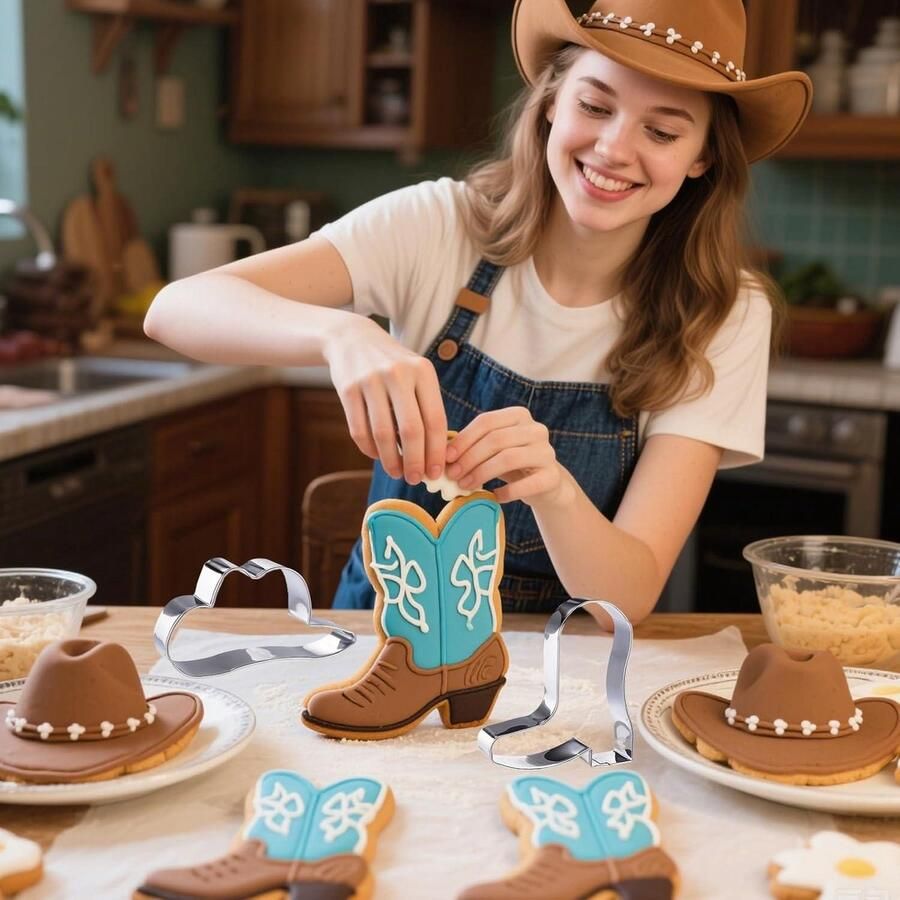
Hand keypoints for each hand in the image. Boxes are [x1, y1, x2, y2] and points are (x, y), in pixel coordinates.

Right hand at [323, 316, 446, 482]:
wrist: (352, 339)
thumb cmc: (393, 366)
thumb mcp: (416, 375)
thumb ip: (427, 408)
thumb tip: (436, 455)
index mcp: (423, 372)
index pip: (435, 420)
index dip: (437, 451)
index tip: (436, 473)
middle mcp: (398, 374)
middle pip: (411, 431)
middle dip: (415, 461)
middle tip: (416, 479)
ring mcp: (370, 380)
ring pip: (383, 434)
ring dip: (391, 460)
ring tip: (397, 472)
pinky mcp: (347, 389)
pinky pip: (359, 430)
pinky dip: (369, 450)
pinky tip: (377, 456)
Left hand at [444, 407, 569, 506]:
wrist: (545, 484)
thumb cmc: (511, 463)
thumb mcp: (493, 449)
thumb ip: (471, 446)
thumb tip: (440, 454)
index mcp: (519, 416)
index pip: (486, 422)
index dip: (464, 439)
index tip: (446, 457)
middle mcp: (536, 429)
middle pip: (496, 440)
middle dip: (469, 458)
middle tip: (452, 475)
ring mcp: (547, 452)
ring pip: (508, 458)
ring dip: (481, 473)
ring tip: (465, 486)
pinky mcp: (552, 477)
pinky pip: (524, 485)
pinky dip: (505, 492)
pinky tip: (493, 496)